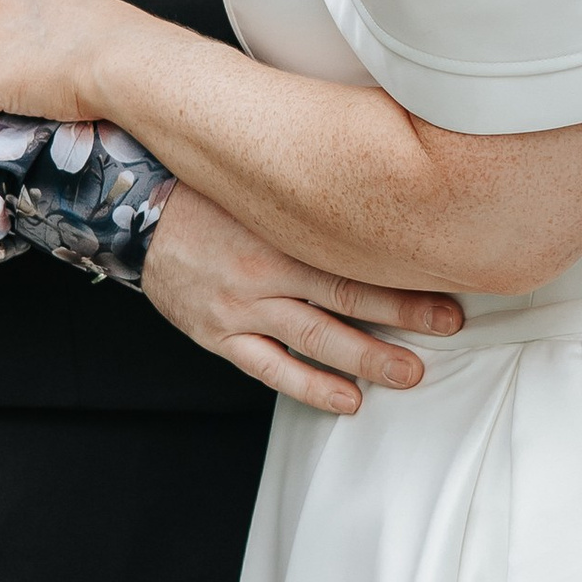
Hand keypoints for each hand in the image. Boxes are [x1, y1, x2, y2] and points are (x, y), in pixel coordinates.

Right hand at [143, 183, 463, 412]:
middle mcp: (264, 269)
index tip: (448, 277)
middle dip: (402, 314)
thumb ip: (310, 193)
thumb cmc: (206, 193)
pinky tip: (347, 400)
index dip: (402, 269)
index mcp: (280, 225)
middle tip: (448, 326)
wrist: (133, 214)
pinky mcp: (219, 335)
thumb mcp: (259, 182)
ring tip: (409, 374)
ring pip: (314, 337)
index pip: (354, 251)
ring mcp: (241, 307)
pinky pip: (269, 368)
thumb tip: (374, 185)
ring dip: (365, 358)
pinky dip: (310, 386)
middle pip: (345, 295)